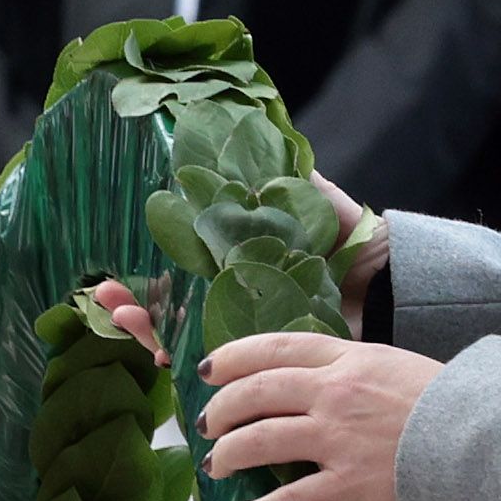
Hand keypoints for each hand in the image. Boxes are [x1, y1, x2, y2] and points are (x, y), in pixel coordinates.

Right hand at [85, 175, 386, 359]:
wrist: (393, 288)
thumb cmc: (357, 244)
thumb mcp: (317, 203)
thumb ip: (287, 179)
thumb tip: (256, 136)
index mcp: (239, 259)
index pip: (180, 266)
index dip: (146, 268)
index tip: (115, 265)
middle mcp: (236, 295)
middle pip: (173, 303)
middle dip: (135, 302)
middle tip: (107, 296)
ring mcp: (248, 328)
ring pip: (185, 334)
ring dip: (149, 331)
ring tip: (122, 318)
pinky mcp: (265, 357)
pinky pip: (220, 364)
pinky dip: (188, 364)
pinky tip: (164, 360)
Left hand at [193, 325, 440, 500]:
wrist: (484, 435)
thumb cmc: (450, 402)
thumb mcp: (397, 366)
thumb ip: (357, 370)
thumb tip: (324, 379)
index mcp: (349, 357)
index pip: (277, 347)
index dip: (235, 357)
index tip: (210, 369)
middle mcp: (335, 391)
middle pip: (257, 391)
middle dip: (222, 408)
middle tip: (206, 423)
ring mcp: (338, 437)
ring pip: (262, 440)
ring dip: (228, 452)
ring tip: (215, 465)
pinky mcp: (349, 482)